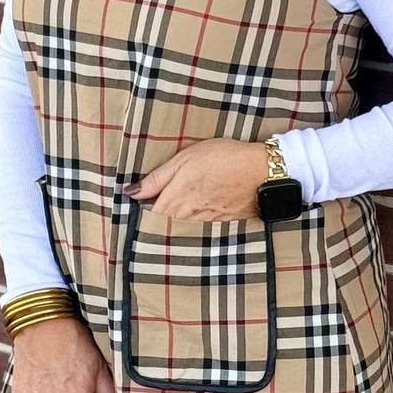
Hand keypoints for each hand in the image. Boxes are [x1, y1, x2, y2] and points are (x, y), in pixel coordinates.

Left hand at [121, 138, 267, 220]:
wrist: (261, 171)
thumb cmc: (223, 159)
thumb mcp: (184, 159)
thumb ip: (156, 179)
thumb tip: (131, 193)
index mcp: (173, 203)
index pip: (147, 220)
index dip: (140, 217)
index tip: (136, 213)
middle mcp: (186, 220)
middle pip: (162, 230)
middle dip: (155, 227)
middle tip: (148, 221)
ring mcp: (204, 226)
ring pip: (180, 233)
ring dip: (173, 230)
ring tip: (173, 220)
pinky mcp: (220, 228)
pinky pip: (199, 233)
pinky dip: (193, 230)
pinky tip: (196, 220)